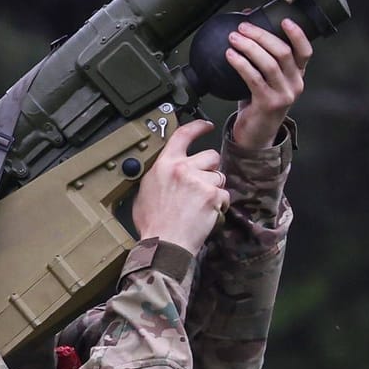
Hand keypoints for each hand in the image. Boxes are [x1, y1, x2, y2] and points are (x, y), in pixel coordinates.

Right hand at [130, 120, 229, 251]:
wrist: (164, 242)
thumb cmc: (153, 223)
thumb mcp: (144, 192)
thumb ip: (157, 176)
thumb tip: (163, 173)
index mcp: (164, 164)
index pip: (183, 135)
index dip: (198, 126)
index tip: (206, 125)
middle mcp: (182, 168)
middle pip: (210, 155)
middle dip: (210, 169)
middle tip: (202, 184)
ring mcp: (199, 181)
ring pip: (220, 176)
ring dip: (214, 189)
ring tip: (200, 204)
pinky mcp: (212, 195)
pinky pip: (224, 195)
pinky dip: (219, 205)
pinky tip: (205, 214)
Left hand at [226, 18, 311, 147]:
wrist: (256, 134)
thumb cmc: (259, 102)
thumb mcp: (265, 79)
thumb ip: (260, 57)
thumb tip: (246, 29)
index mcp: (297, 75)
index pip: (305, 51)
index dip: (297, 34)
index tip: (284, 20)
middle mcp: (295, 84)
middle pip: (283, 52)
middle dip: (261, 35)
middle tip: (242, 27)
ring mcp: (283, 94)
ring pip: (269, 63)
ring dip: (249, 47)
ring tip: (233, 38)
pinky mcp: (268, 103)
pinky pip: (254, 78)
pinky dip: (241, 64)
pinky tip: (230, 56)